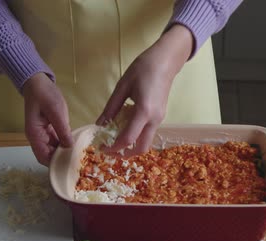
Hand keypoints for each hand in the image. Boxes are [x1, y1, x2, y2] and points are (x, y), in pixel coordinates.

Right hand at [23, 73, 73, 165]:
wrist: (38, 83)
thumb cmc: (44, 95)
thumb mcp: (56, 112)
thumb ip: (62, 130)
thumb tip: (70, 146)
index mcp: (34, 135)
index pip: (43, 157)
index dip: (55, 163)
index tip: (69, 165)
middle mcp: (38, 137)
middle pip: (49, 155)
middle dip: (62, 160)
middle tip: (78, 163)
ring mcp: (44, 134)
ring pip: (54, 150)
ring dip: (65, 153)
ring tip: (80, 156)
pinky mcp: (50, 130)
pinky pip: (58, 141)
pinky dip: (66, 144)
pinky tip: (77, 146)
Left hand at [97, 24, 193, 155]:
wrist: (165, 61)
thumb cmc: (143, 69)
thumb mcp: (122, 86)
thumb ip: (111, 107)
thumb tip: (99, 124)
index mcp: (144, 111)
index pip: (128, 139)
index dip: (113, 147)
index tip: (101, 148)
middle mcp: (154, 119)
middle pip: (141, 148)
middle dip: (125, 154)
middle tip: (109, 151)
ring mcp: (159, 119)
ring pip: (145, 142)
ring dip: (130, 146)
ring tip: (114, 140)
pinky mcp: (160, 116)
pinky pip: (147, 133)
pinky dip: (136, 137)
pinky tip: (124, 128)